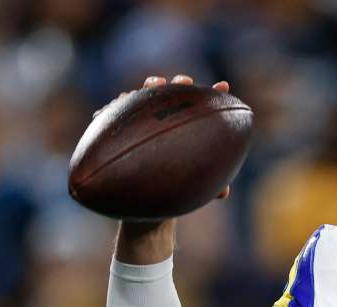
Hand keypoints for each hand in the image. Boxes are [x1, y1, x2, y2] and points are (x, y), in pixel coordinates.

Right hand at [94, 74, 232, 201]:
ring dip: (151, 86)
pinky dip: (113, 108)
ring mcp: (144, 118)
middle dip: (181, 83)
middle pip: (176, 93)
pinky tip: (112, 108)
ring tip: (156, 83)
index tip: (224, 87)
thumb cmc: (176, 185)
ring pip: (146, 96)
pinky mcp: (120, 125)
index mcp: (188, 125)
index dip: (213, 95)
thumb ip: (210, 185)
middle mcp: (167, 117)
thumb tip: (224, 194)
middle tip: (185, 82)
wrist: (145, 194)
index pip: (203, 106)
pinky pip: (115, 112)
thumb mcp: (194, 184)